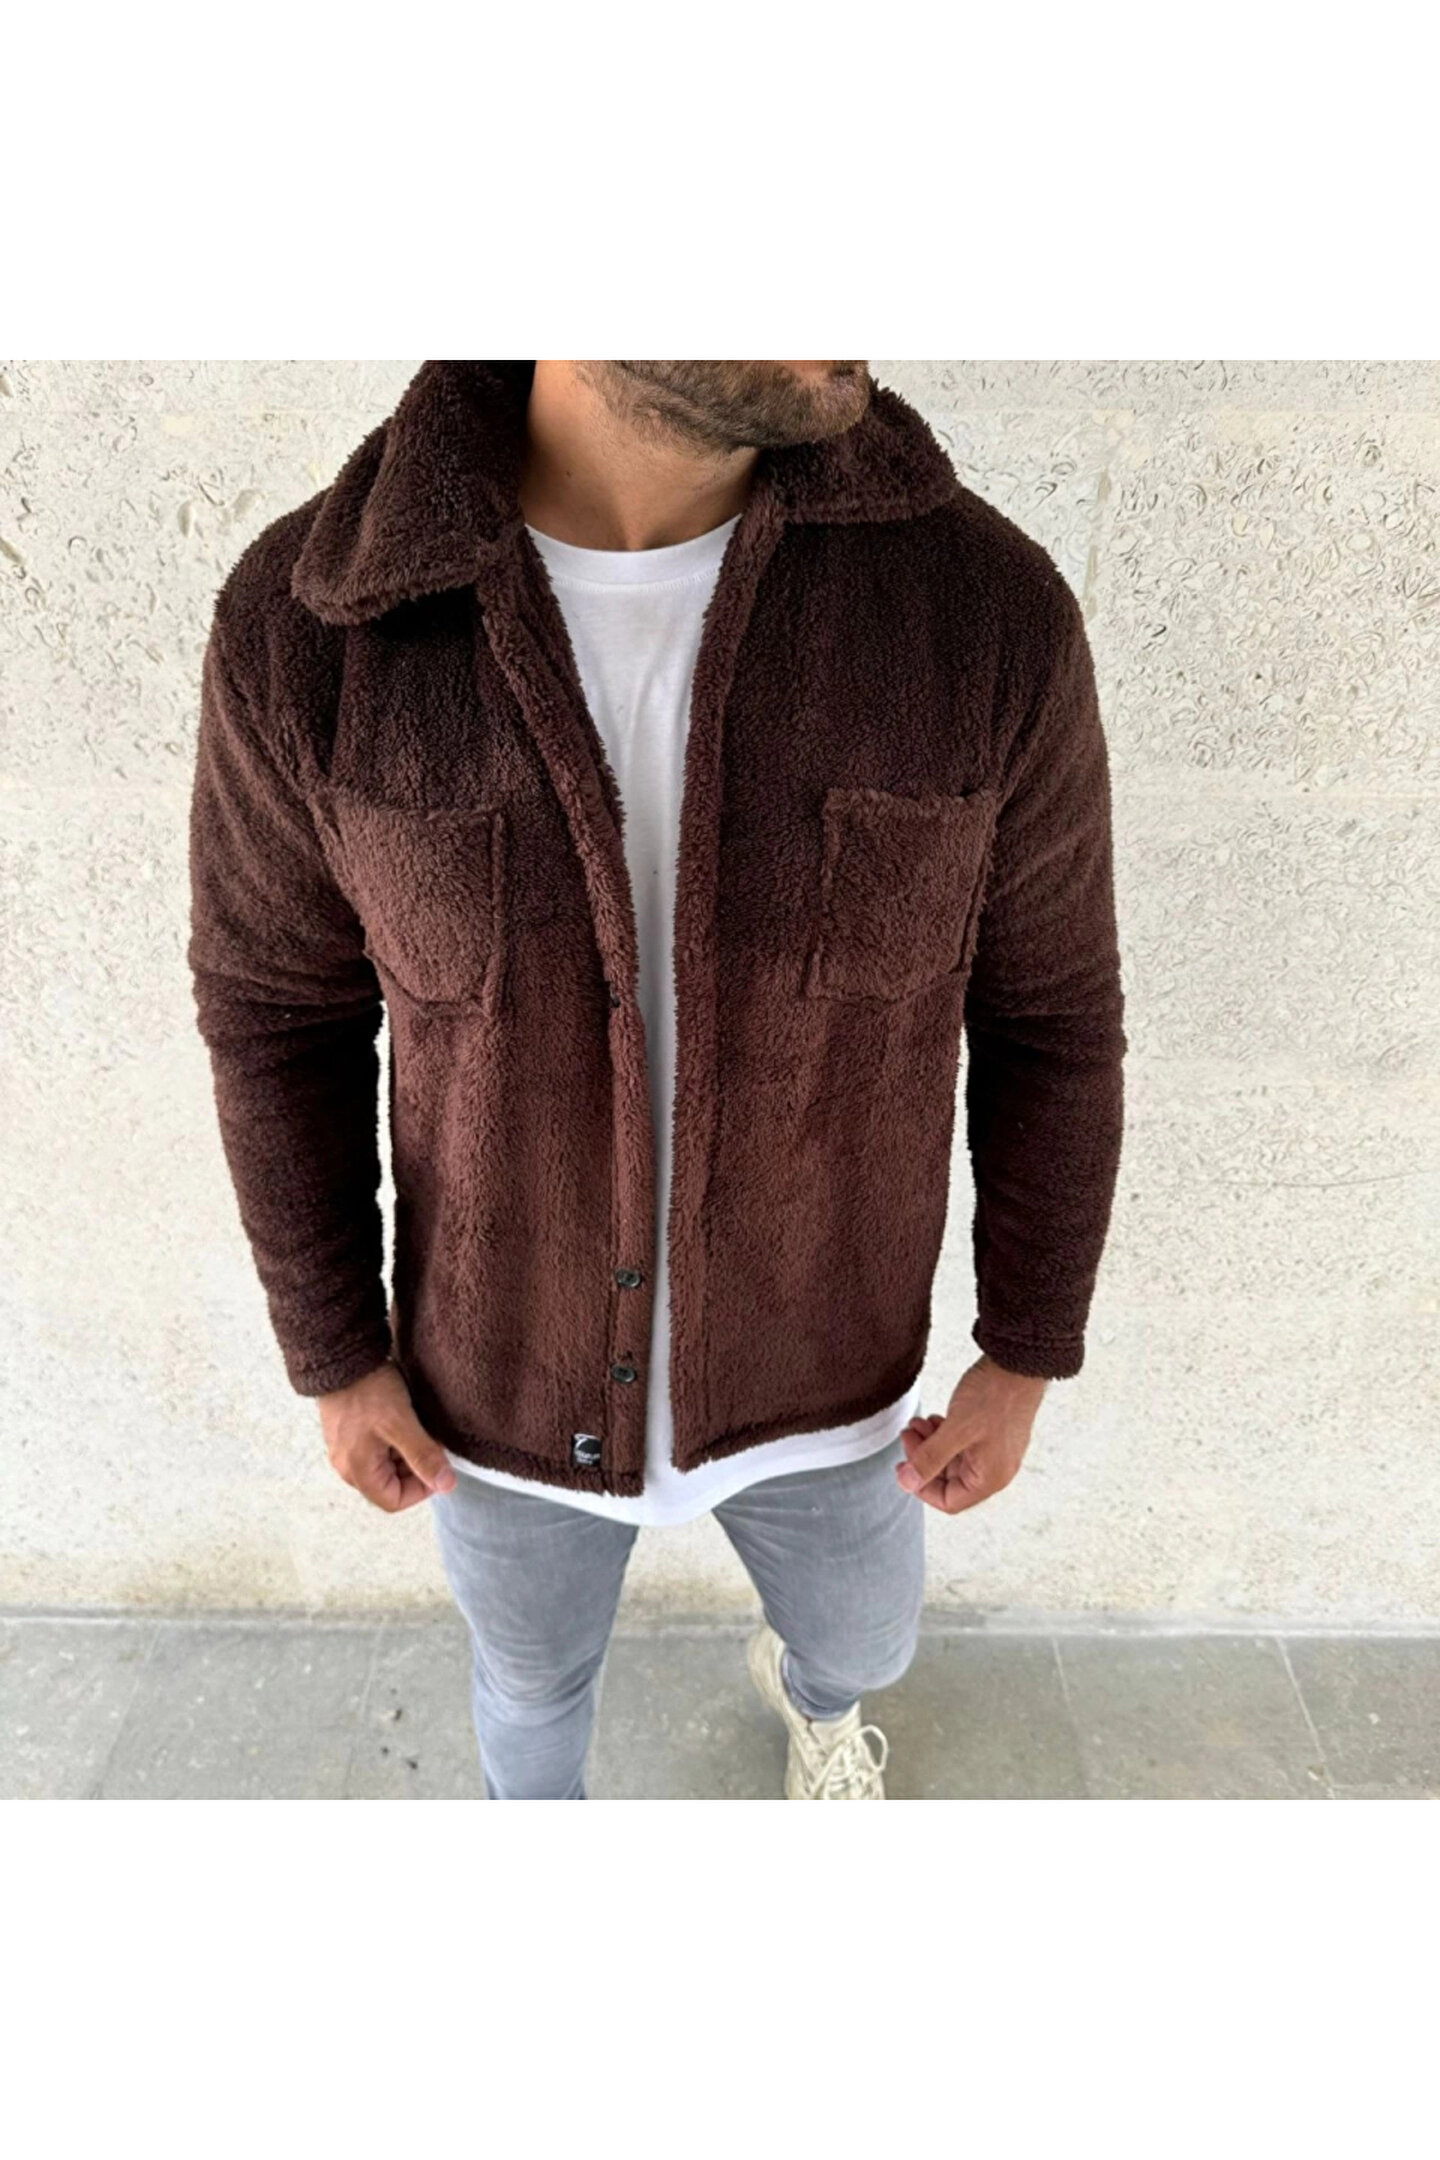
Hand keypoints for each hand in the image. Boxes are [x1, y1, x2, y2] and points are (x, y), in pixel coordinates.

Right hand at [318, 1357, 458, 1512]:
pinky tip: (405, 1420)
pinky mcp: (349, 1433)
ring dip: (406, 1453)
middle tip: (430, 1443)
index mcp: (357, 1471)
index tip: (436, 1465)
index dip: (420, 1489)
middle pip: (389, 1485)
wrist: (341, 1357)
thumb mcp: (401, 1424)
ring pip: (385, 1466)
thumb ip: (423, 1456)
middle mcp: (348, 1466)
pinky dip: (395, 1441)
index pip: (394, 1502)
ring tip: (419, 1428)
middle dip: (414, 1468)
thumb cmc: (368, 1390)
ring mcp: (347, 1449)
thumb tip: (446, 1485)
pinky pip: (377, 1449)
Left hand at [896, 1353, 1048, 1514]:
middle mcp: (995, 1470)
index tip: (903, 1466)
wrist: (1019, 1362)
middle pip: (949, 1479)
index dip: (921, 1487)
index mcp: (989, 1477)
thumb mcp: (956, 1429)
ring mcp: (994, 1451)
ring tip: (918, 1423)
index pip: (949, 1501)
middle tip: (909, 1435)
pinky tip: (934, 1419)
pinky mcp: (992, 1434)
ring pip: (953, 1459)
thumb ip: (930, 1459)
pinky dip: (943, 1435)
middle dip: (923, 1459)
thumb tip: (907, 1483)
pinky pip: (961, 1444)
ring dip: (931, 1444)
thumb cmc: (995, 1396)